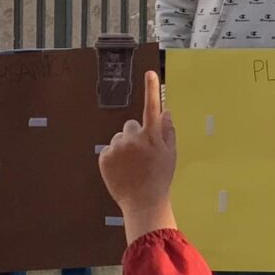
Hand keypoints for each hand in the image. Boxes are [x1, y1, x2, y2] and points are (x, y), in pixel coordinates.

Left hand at [99, 70, 178, 239]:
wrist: (142, 202)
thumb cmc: (160, 178)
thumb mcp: (171, 155)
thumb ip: (168, 131)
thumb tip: (166, 112)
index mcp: (152, 136)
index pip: (152, 107)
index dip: (151, 89)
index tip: (150, 73)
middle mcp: (133, 138)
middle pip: (131, 125)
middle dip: (135, 135)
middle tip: (142, 155)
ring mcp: (117, 147)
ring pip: (119, 138)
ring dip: (124, 147)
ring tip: (132, 166)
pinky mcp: (104, 156)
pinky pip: (109, 149)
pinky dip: (114, 158)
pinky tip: (123, 171)